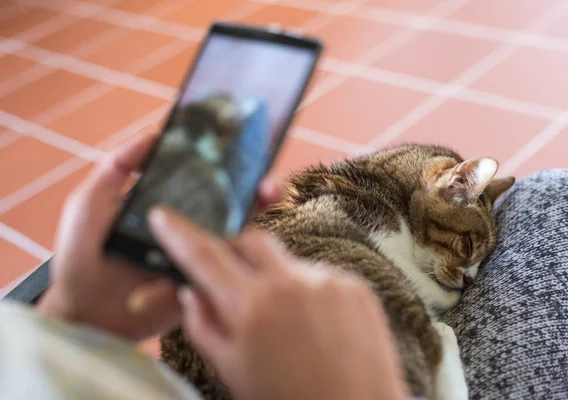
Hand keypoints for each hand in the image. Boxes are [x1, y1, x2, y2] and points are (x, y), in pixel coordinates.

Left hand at [37, 133, 283, 340]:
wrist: (82, 312)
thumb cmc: (81, 255)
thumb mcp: (90, 203)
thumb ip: (116, 167)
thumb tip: (153, 134)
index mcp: (171, 206)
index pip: (205, 182)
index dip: (229, 166)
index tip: (248, 151)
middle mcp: (189, 229)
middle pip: (233, 208)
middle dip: (259, 193)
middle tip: (270, 185)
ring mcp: (197, 258)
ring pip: (237, 239)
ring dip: (257, 222)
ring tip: (268, 202)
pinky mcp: (199, 286)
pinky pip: (220, 274)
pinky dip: (233, 262)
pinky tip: (242, 244)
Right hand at [149, 209, 408, 399]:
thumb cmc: (288, 399)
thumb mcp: (231, 370)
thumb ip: (203, 325)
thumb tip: (191, 290)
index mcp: (252, 307)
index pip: (204, 256)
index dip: (179, 233)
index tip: (162, 215)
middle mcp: (291, 283)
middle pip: (251, 240)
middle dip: (236, 252)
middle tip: (236, 282)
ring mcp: (328, 280)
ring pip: (288, 261)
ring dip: (277, 280)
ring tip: (289, 325)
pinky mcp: (355, 285)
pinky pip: (320, 275)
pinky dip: (310, 293)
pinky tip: (316, 327)